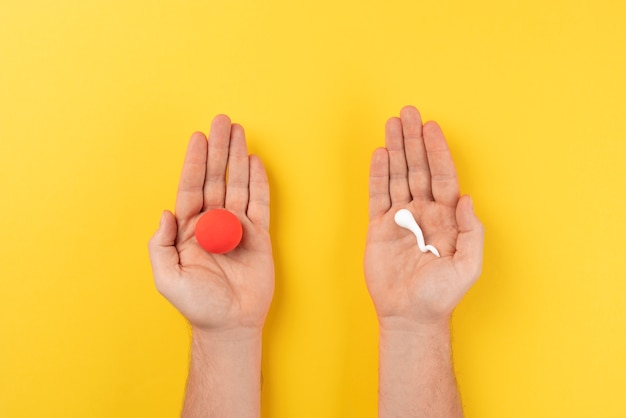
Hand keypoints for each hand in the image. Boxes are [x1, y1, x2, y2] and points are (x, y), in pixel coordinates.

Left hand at [148, 115, 273, 333]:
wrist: (230, 322)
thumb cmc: (197, 304)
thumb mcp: (168, 278)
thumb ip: (160, 245)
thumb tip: (166, 213)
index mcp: (189, 229)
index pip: (192, 188)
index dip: (195, 163)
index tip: (198, 137)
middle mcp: (213, 223)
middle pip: (216, 178)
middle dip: (219, 149)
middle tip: (222, 121)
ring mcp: (237, 227)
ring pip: (238, 184)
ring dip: (238, 157)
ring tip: (239, 132)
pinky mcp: (259, 235)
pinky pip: (260, 203)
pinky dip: (259, 182)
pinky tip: (255, 162)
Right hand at [364, 106, 483, 330]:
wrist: (410, 315)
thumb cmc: (441, 294)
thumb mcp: (467, 267)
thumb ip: (472, 232)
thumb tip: (468, 198)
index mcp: (446, 218)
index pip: (442, 176)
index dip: (437, 151)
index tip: (431, 127)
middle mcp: (423, 212)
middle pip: (418, 168)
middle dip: (413, 140)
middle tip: (408, 111)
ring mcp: (400, 218)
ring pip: (397, 175)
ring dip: (395, 149)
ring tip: (392, 123)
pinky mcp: (378, 227)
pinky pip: (377, 194)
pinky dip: (377, 173)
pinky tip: (379, 153)